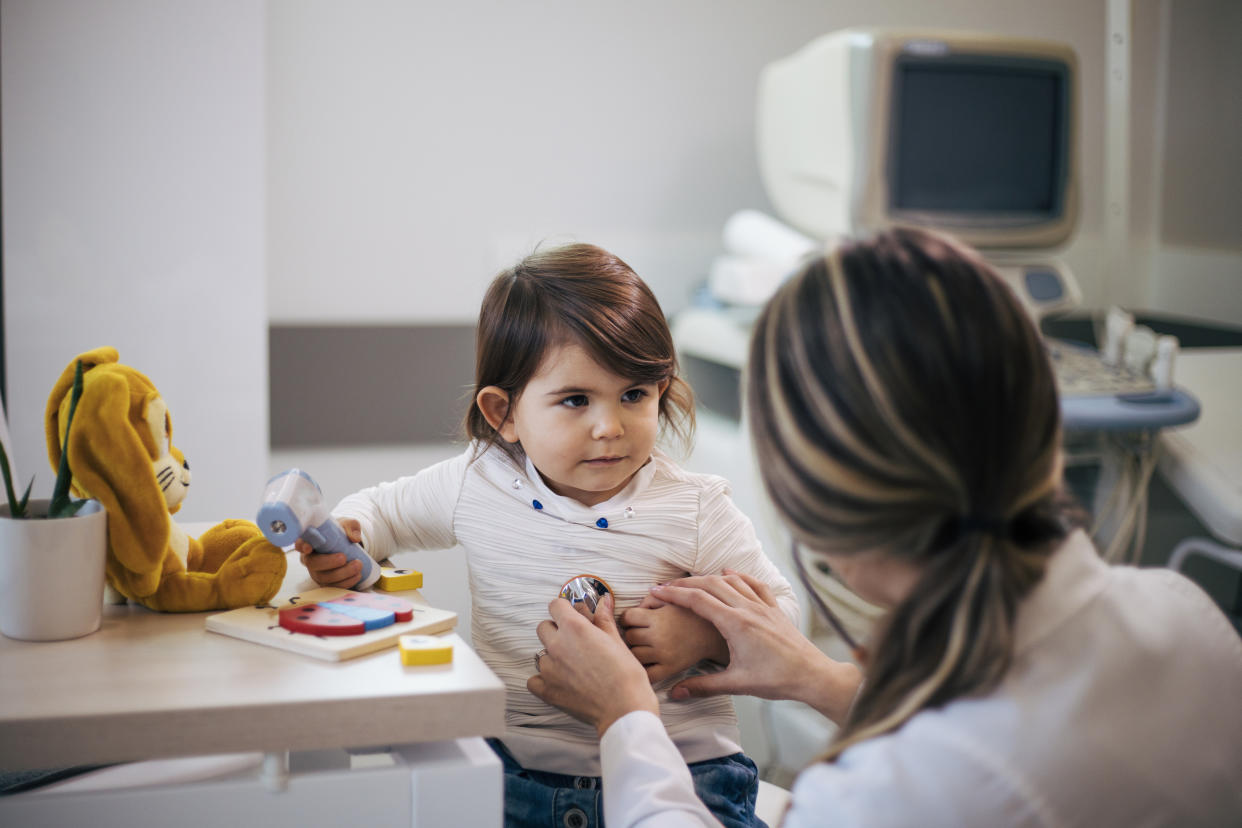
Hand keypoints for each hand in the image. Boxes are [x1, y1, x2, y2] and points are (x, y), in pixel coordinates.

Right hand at [295, 518, 363, 587]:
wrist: (348, 548)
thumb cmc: (341, 534)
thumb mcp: (347, 525)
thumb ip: (351, 527)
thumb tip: (354, 538)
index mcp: (310, 542)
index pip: (300, 544)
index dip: (302, 546)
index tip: (308, 547)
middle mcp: (310, 559)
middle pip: (312, 563)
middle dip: (328, 562)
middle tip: (343, 558)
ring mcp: (317, 573)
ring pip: (324, 577)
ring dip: (342, 573)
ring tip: (357, 566)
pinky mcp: (326, 583)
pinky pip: (333, 587)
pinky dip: (346, 582)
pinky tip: (357, 575)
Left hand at [527, 593, 659, 737]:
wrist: (624, 708)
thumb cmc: (626, 674)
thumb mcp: (617, 641)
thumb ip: (604, 619)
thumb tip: (603, 600)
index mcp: (575, 628)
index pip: (555, 605)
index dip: (564, 608)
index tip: (571, 615)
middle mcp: (557, 645)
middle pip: (543, 627)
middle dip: (556, 630)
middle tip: (574, 642)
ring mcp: (549, 669)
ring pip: (541, 654)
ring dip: (552, 657)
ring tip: (573, 667)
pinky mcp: (547, 690)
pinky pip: (534, 680)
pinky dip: (543, 680)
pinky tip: (560, 682)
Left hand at [623, 597, 729, 682]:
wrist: (717, 633)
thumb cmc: (694, 613)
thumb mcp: (674, 598)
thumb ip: (652, 598)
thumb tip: (636, 606)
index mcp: (659, 618)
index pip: (627, 618)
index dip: (628, 617)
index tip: (633, 619)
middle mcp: (659, 637)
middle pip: (629, 637)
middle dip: (632, 633)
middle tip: (640, 631)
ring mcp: (663, 655)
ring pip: (634, 655)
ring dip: (636, 650)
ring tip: (645, 645)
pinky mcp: (670, 669)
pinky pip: (648, 674)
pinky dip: (644, 669)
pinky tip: (649, 662)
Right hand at [650, 570, 861, 724]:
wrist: (812, 675)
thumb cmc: (777, 680)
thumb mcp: (737, 684)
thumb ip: (703, 686)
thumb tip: (675, 693)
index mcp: (735, 623)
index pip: (697, 600)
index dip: (673, 594)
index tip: (655, 591)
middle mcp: (748, 608)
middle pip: (710, 585)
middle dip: (684, 584)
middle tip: (664, 587)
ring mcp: (762, 606)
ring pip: (731, 581)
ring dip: (707, 578)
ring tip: (690, 582)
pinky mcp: (774, 609)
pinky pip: (754, 584)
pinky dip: (738, 575)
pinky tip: (730, 572)